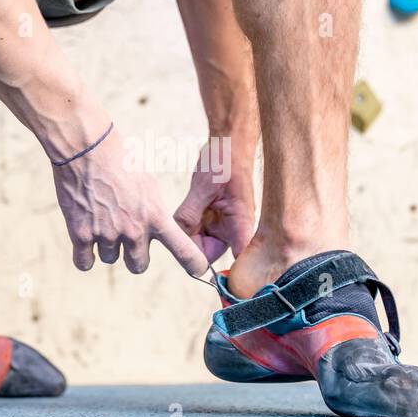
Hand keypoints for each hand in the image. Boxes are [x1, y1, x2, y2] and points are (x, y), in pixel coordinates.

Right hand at [52, 127, 209, 275]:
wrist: (87, 148)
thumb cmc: (121, 161)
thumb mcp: (148, 186)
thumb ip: (154, 214)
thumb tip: (156, 233)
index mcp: (156, 216)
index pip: (185, 252)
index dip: (195, 266)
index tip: (199, 271)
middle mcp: (134, 230)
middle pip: (139, 266)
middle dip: (134, 255)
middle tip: (125, 234)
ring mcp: (107, 234)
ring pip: (110, 258)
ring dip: (107, 246)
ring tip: (101, 219)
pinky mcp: (81, 234)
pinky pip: (85, 262)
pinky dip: (85, 256)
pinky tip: (85, 238)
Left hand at [173, 134, 255, 263]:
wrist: (228, 143)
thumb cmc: (225, 161)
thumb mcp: (204, 186)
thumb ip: (190, 213)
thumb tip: (177, 236)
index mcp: (240, 225)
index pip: (238, 261)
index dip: (223, 273)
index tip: (199, 269)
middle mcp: (232, 229)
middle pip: (210, 254)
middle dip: (192, 245)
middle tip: (182, 225)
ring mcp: (221, 223)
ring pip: (199, 241)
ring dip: (187, 232)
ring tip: (188, 208)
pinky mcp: (211, 216)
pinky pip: (196, 229)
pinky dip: (187, 223)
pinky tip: (188, 206)